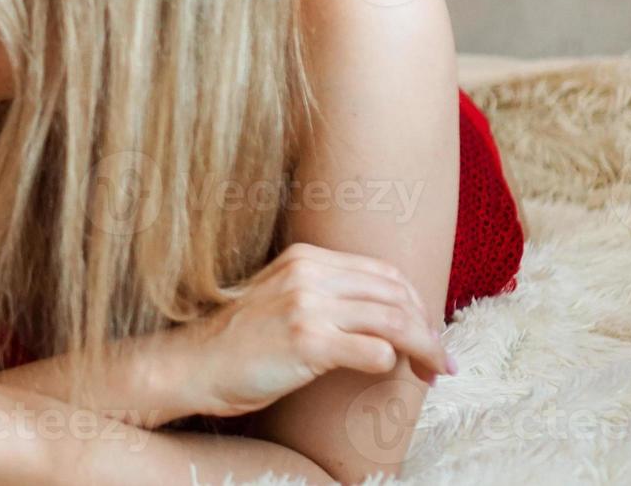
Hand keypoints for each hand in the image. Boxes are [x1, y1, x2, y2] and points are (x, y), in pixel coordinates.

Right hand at [183, 242, 455, 418]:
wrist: (191, 365)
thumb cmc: (238, 342)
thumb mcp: (280, 297)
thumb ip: (323, 292)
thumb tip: (382, 314)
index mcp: (304, 257)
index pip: (384, 272)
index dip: (415, 305)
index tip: (426, 334)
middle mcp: (308, 274)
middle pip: (396, 294)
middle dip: (428, 329)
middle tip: (438, 360)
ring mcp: (307, 305)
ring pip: (394, 322)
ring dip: (422, 350)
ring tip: (430, 372)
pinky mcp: (307, 341)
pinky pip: (375, 352)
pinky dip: (389, 365)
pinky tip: (385, 374)